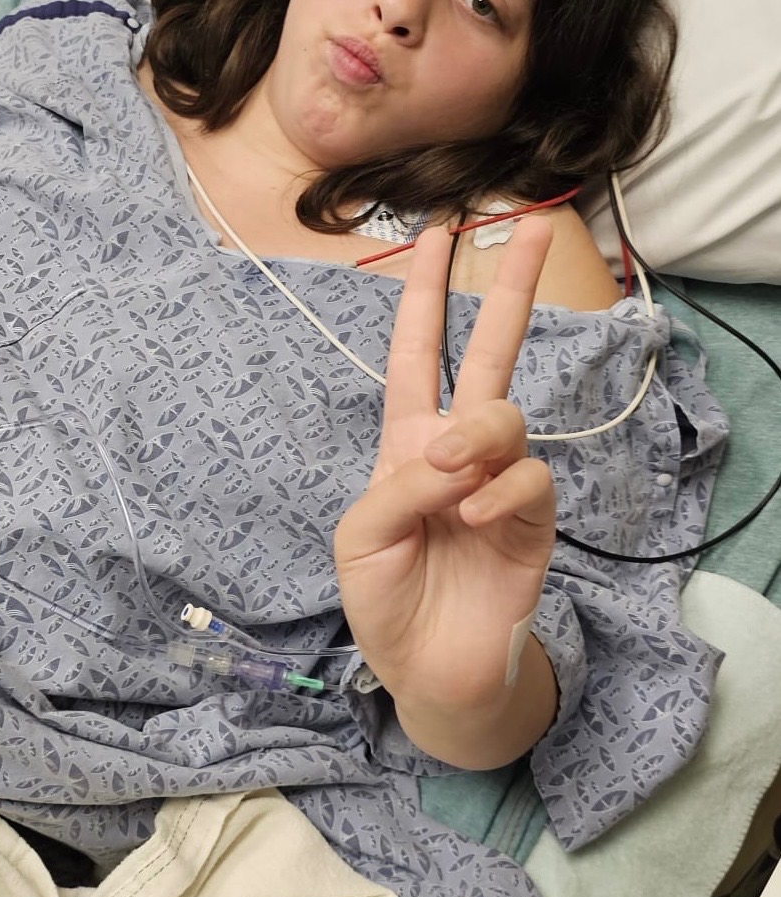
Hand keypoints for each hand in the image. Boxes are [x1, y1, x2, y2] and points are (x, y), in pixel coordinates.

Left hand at [335, 218, 556, 759]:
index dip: (427, 294)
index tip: (442, 234)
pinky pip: (528, 478)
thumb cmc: (385, 596)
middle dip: (512, 289)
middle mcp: (458, 448)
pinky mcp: (534, 519)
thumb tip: (459, 451)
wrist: (426, 669)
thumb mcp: (362, 535)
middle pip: (491, 354)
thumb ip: (402, 483)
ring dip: (478, 434)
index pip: (418, 352)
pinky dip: (498, 492)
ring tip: (452, 475)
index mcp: (408, 440)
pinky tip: (474, 516)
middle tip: (534, 227)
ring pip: (507, 414)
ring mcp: (500, 480)